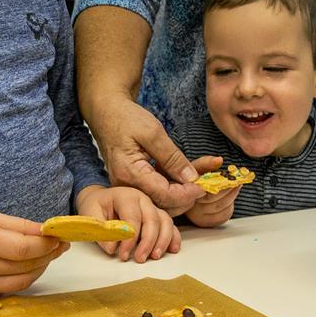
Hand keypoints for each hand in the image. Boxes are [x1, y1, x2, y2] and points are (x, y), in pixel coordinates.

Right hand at [0, 209, 67, 297]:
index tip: (60, 236)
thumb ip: (17, 226)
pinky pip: (11, 287)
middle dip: (48, 255)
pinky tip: (32, 264)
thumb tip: (46, 231)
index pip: (23, 248)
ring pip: (22, 280)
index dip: (46, 244)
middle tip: (60, 243)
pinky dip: (26, 276)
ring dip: (41, 267)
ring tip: (50, 253)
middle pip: (26, 265)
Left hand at [74, 185, 181, 262]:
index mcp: (126, 196)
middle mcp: (143, 199)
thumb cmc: (97, 206)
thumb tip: (112, 248)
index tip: (123, 254)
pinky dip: (173, 238)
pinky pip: (171, 225)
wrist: (102, 200)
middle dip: (148, 241)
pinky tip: (172, 250)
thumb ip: (100, 230)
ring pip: (165, 222)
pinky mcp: (158, 216)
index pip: (133, 217)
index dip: (130, 238)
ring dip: (162, 241)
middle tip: (140, 259)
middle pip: (152, 219)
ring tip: (155, 256)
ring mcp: (152, 207)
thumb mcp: (90, 214)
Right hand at [91, 97, 204, 215]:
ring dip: (185, 189)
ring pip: (163, 199)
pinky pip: (158, 189)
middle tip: (209, 180)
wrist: (106, 113)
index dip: (188, 193)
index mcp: (129, 174)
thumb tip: (191, 178)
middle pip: (164, 203)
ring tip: (204, 173)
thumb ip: (172, 157)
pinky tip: (191, 172)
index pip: (164, 195)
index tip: (205, 184)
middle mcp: (127, 187)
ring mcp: (130, 187)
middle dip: (189, 194)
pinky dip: (176, 183)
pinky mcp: (136, 183)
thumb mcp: (152, 132)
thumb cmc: (125, 118)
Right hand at [183, 156, 240, 227]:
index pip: (206, 190)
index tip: (230, 176)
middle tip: (237, 181)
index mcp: (185, 192)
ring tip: (236, 187)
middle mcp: (189, 207)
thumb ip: (206, 163)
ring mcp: (197, 217)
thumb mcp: (196, 167)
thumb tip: (219, 160)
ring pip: (220, 208)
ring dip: (231, 197)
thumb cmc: (192, 177)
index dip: (221, 183)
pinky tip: (229, 199)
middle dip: (229, 190)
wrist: (187, 191)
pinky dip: (229, 208)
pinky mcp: (205, 223)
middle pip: (215, 201)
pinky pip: (222, 217)